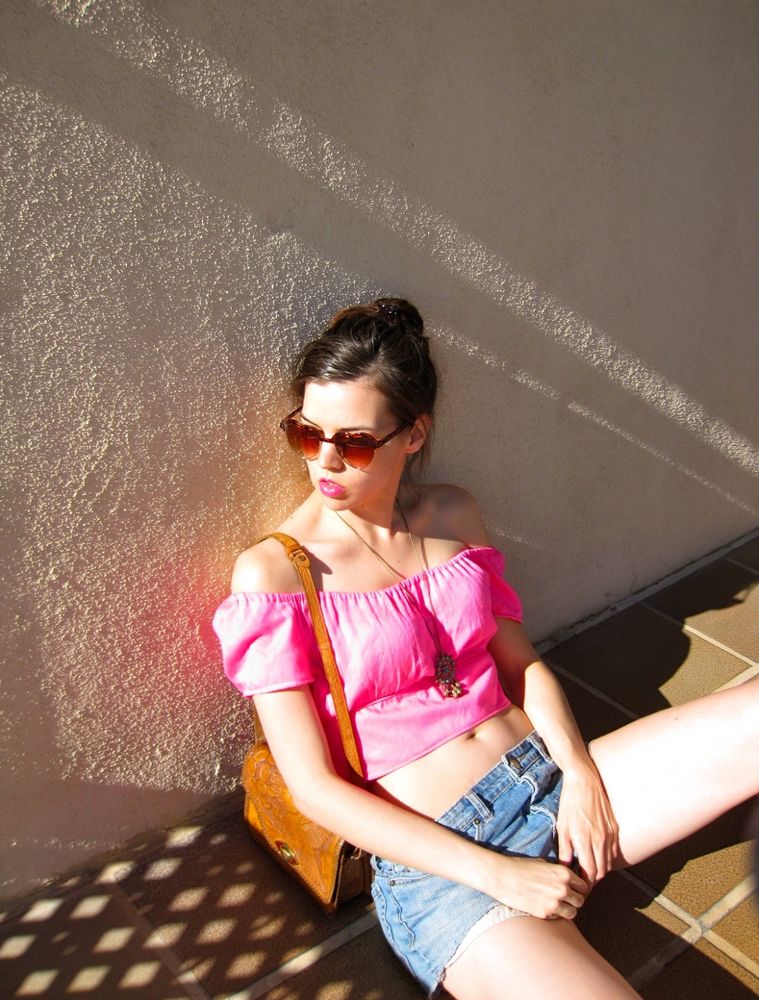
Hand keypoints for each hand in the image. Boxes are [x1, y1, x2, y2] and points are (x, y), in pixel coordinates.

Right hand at [491, 855, 588, 919]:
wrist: (502, 876)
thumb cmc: (520, 867)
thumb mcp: (543, 863)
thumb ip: (558, 873)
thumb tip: (567, 880)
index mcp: (564, 873)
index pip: (583, 886)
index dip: (578, 888)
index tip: (572, 890)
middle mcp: (563, 888)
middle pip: (580, 901)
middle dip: (574, 900)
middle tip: (565, 899)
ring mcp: (554, 902)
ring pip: (573, 913)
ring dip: (567, 910)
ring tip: (556, 905)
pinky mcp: (545, 914)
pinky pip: (558, 918)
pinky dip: (554, 914)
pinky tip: (544, 907)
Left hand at [556, 761, 619, 883]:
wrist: (584, 781)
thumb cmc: (570, 802)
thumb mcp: (562, 826)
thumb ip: (564, 850)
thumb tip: (564, 868)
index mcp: (584, 840)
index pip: (589, 872)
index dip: (585, 884)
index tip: (579, 889)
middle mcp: (600, 840)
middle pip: (601, 871)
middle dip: (593, 880)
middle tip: (583, 883)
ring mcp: (609, 834)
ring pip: (608, 862)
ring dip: (600, 869)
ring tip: (589, 870)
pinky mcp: (614, 828)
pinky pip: (613, 850)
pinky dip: (606, 857)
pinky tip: (597, 855)